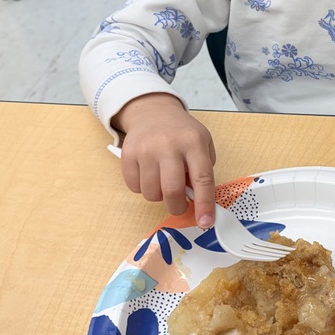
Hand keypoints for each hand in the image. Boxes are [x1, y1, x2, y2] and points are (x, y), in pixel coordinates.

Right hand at [112, 93, 216, 224]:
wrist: (153, 112)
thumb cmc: (182, 133)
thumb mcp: (202, 143)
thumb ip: (203, 170)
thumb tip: (199, 202)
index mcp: (193, 142)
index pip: (202, 178)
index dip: (204, 203)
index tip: (206, 222)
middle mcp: (169, 145)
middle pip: (172, 190)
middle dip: (177, 207)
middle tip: (180, 206)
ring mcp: (146, 149)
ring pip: (151, 193)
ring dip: (159, 196)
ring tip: (163, 181)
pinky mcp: (128, 154)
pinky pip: (134, 188)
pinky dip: (143, 188)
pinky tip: (149, 174)